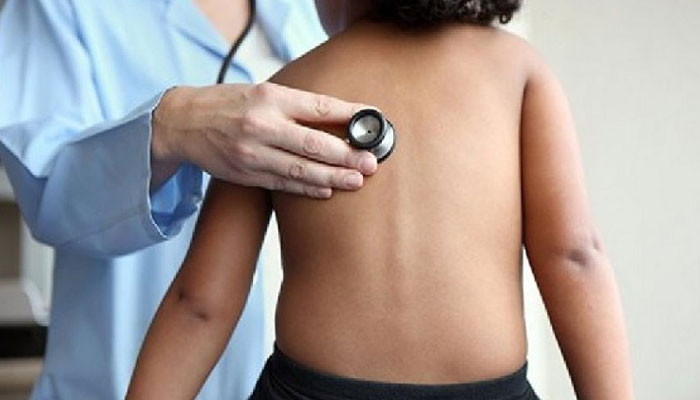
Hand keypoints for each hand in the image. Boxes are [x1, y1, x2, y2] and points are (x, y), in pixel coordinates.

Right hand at [151, 83, 377, 197]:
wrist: (183, 122)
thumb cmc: (229, 104)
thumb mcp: (261, 92)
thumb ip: (296, 106)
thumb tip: (339, 118)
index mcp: (270, 97)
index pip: (319, 106)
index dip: (350, 115)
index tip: (373, 121)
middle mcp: (262, 125)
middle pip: (314, 144)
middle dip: (347, 155)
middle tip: (370, 163)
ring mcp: (252, 153)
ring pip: (300, 170)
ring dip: (332, 177)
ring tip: (355, 181)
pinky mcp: (246, 174)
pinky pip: (283, 184)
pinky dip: (307, 188)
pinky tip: (326, 190)